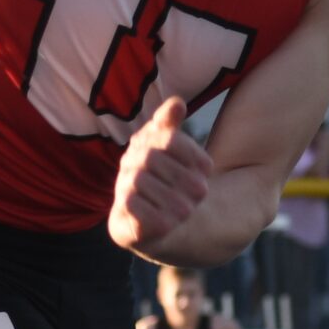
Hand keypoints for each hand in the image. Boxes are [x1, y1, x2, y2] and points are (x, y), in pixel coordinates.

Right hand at [108, 97, 210, 253]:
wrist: (164, 225)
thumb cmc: (175, 184)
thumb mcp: (183, 155)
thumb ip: (176, 129)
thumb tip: (176, 104)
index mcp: (145, 144)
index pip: (167, 137)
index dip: (190, 151)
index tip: (209, 168)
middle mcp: (128, 165)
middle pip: (151, 158)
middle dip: (181, 177)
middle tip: (202, 192)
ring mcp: (120, 192)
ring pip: (139, 182)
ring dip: (172, 197)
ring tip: (189, 209)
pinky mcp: (119, 223)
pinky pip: (133, 210)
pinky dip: (158, 216)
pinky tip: (173, 221)